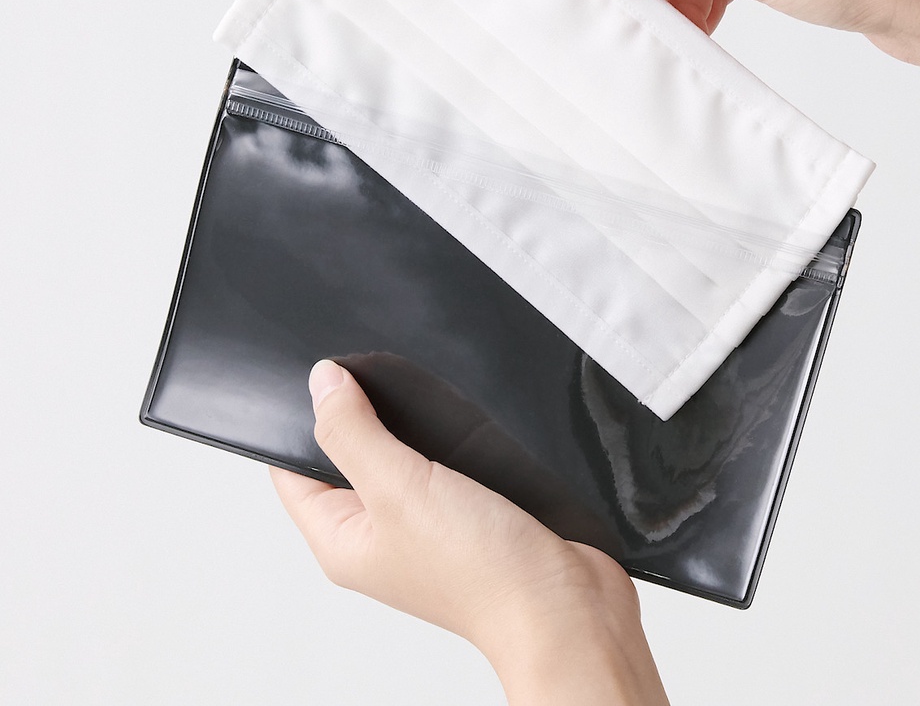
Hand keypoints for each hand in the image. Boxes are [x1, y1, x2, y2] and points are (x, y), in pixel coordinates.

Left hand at [271, 360, 669, 705]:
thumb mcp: (399, 487)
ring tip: (421, 398)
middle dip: (358, 413)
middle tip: (374, 376)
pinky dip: (446, 436)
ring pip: (397, 453)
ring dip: (407, 423)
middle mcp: (378, 533)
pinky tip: (460, 421)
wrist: (565, 605)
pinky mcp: (467, 513)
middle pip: (346, 457)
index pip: (292, 470)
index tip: (324, 375)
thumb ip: (354, 432)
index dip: (301, 419)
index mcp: (342, 538)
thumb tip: (322, 382)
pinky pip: (441, 462)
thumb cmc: (482, 573)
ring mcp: (424, 524)